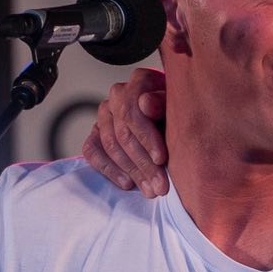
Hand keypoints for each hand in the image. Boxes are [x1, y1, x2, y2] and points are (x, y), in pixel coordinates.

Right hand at [83, 68, 168, 197]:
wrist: (174, 117)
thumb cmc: (181, 111)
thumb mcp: (180, 107)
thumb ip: (164, 104)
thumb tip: (146, 103)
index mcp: (140, 81)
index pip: (133, 111)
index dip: (146, 138)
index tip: (162, 159)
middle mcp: (118, 94)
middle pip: (122, 132)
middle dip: (143, 163)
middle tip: (160, 185)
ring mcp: (104, 113)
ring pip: (109, 144)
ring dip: (132, 171)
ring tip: (151, 190)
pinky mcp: (96, 131)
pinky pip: (92, 150)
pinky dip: (109, 169)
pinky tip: (127, 183)